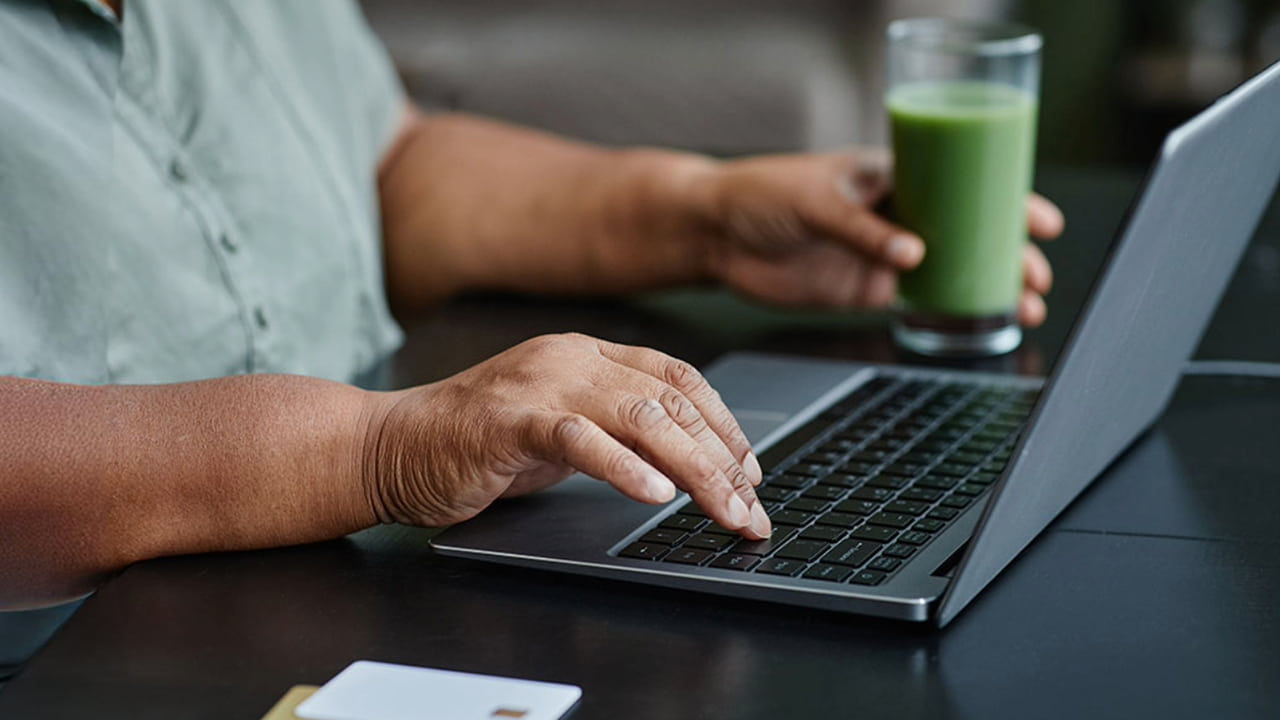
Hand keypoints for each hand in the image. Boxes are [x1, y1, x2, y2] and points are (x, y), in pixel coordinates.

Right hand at [362, 333, 770, 537]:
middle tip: (749, 508)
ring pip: (641, 418)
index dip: (725, 423)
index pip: (678, 378)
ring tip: (723, 509)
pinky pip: (581, 439)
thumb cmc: (476, 444)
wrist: (391, 447)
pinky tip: (655, 495)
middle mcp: (571, 360)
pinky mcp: (509, 420)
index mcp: (588, 355)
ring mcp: (540, 384)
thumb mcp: (562, 432)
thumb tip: (686, 464)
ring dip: (693, 469)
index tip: (751, 470)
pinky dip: (624, 468)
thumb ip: (616, 433)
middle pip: (672, 401)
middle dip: (723, 459)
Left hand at [692, 149, 1064, 324]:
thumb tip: (915, 255)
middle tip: (1038, 274)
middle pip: (967, 230)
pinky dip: (948, 311)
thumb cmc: (760, 195)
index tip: (1039, 220)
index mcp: (890, 174)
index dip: (1004, 198)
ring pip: (951, 268)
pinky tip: (978, 323)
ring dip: (988, 286)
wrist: (716, 234)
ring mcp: (882, 252)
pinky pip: (917, 300)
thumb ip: (862, 231)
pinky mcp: (864, 287)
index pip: (960, 181)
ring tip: (1025, 305)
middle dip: (1009, 250)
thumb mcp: (815, 202)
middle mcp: (895, 212)